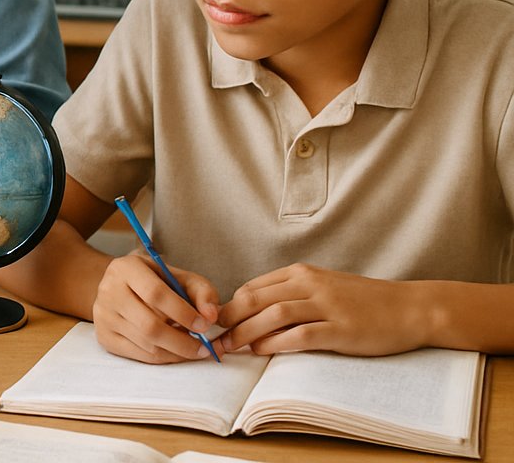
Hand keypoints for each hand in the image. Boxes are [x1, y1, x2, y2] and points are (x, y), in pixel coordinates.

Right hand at [92, 252, 219, 363]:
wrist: (120, 288)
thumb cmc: (156, 281)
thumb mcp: (179, 276)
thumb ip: (202, 291)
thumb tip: (211, 316)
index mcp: (126, 268)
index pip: (155, 294)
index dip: (183, 313)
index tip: (204, 325)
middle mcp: (109, 291)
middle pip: (150, 325)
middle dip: (183, 341)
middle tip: (205, 347)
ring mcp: (103, 315)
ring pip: (146, 344)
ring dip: (176, 351)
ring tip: (193, 347)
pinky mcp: (104, 336)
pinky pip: (140, 356)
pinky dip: (164, 358)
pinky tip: (176, 351)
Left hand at [217, 263, 427, 356]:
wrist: (410, 308)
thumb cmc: (362, 302)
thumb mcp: (322, 288)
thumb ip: (291, 295)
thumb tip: (252, 314)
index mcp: (302, 273)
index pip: (253, 287)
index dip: (229, 306)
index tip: (216, 325)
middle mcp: (310, 284)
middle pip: (256, 298)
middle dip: (230, 319)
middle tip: (214, 338)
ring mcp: (327, 305)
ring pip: (273, 314)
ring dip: (246, 332)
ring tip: (231, 347)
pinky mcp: (342, 329)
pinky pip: (301, 335)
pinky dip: (277, 343)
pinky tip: (263, 351)